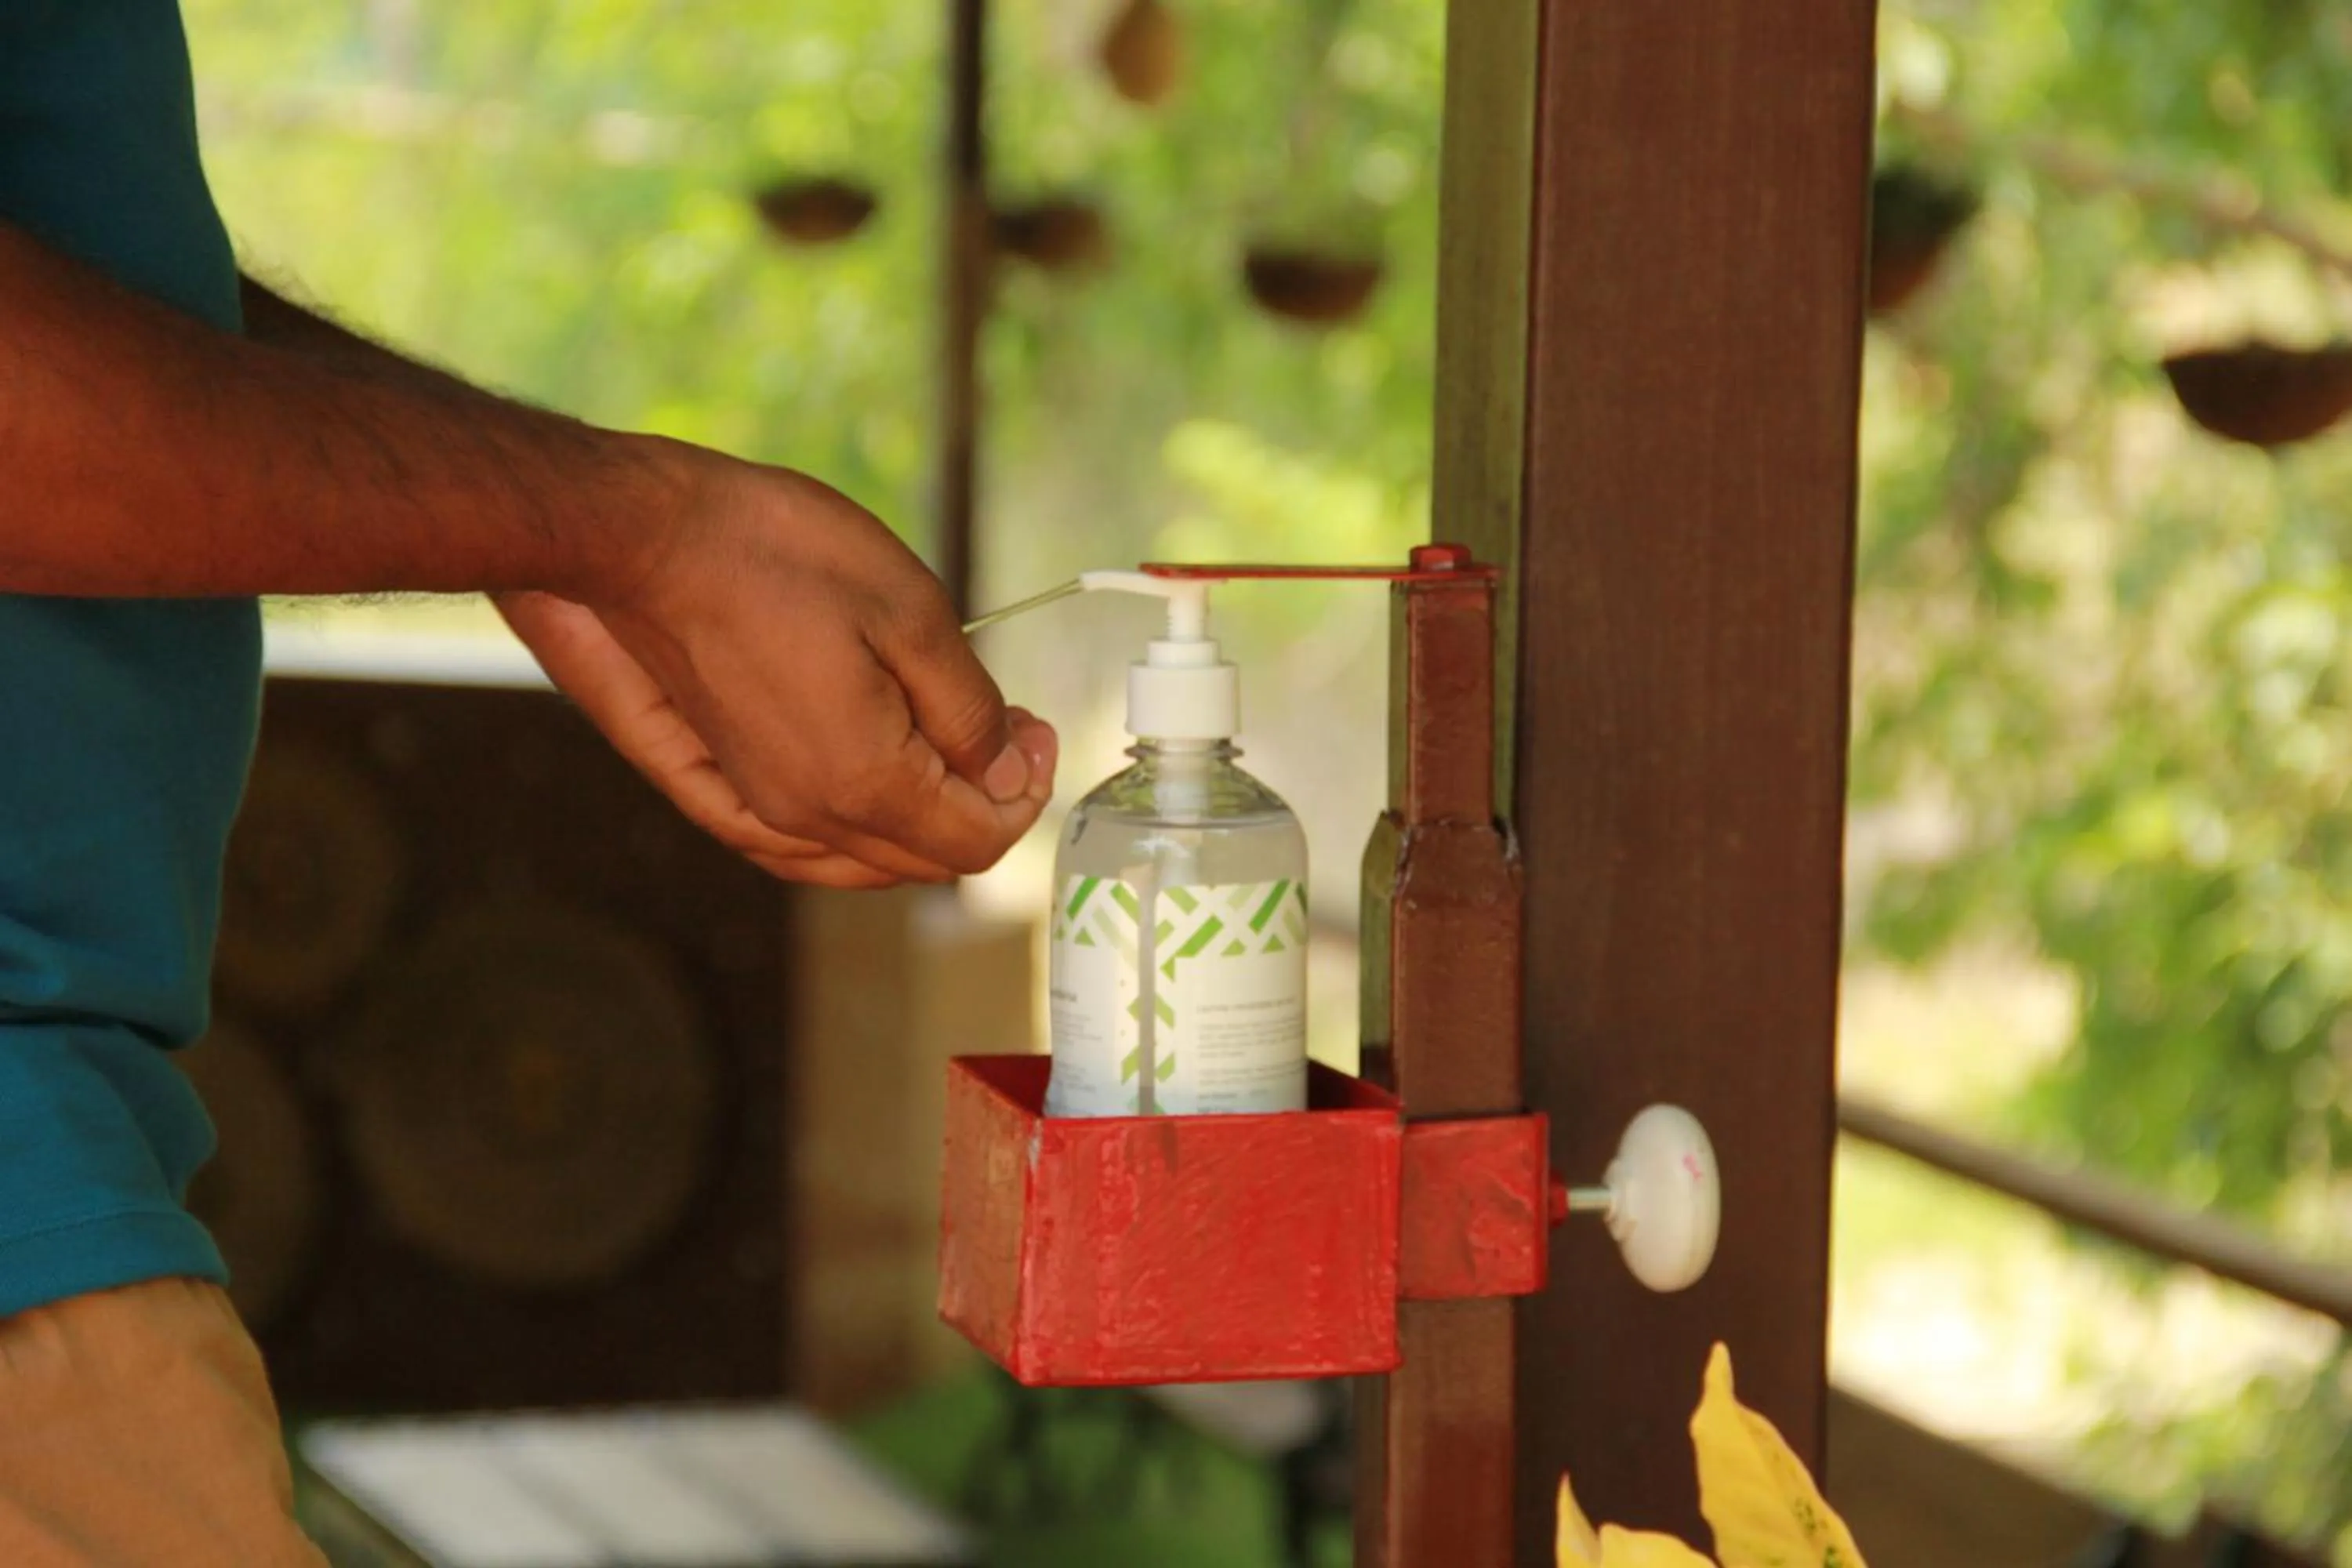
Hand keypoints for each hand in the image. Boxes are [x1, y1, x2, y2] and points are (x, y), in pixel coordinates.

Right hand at [498, 455, 1056, 888]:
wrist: (648, 536)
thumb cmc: (774, 553)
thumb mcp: (910, 611)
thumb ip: (968, 710)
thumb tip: (1008, 771)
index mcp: (863, 781)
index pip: (977, 840)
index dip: (1027, 791)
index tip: (1038, 728)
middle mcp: (807, 816)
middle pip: (929, 859)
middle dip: (985, 801)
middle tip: (1007, 726)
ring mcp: (758, 805)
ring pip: (870, 861)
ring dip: (927, 817)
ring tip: (948, 739)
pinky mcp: (723, 782)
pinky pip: (807, 849)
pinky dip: (862, 831)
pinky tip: (879, 776)